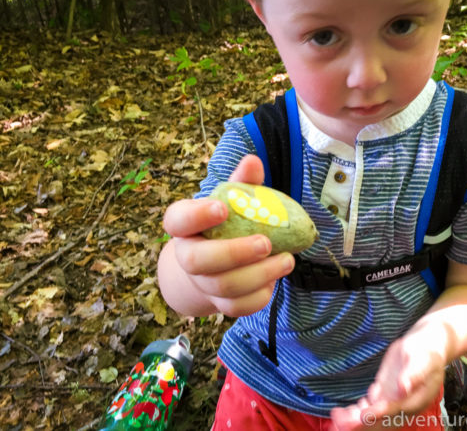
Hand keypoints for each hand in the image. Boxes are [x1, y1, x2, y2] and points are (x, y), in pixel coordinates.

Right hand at [161, 155, 294, 316]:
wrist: (215, 265)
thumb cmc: (226, 225)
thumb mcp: (232, 200)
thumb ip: (242, 183)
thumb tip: (253, 161)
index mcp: (185, 226)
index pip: (177, 220)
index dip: (196, 216)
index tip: (222, 208)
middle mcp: (188, 257)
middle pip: (198, 261)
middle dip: (233, 253)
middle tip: (266, 243)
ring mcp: (203, 284)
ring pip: (223, 287)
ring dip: (258, 275)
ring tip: (287, 260)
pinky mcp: (221, 304)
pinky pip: (237, 307)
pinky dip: (260, 295)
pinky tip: (277, 279)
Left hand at [330, 331, 444, 430]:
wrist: (427, 345)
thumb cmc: (426, 350)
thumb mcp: (422, 358)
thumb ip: (413, 374)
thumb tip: (403, 387)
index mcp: (415, 399)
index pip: (395, 409)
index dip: (378, 413)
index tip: (363, 415)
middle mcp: (403, 404)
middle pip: (381, 418)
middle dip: (361, 421)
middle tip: (340, 421)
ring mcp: (393, 400)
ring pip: (373, 414)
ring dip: (355, 418)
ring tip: (337, 417)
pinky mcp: (385, 393)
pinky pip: (370, 406)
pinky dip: (356, 410)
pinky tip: (344, 412)